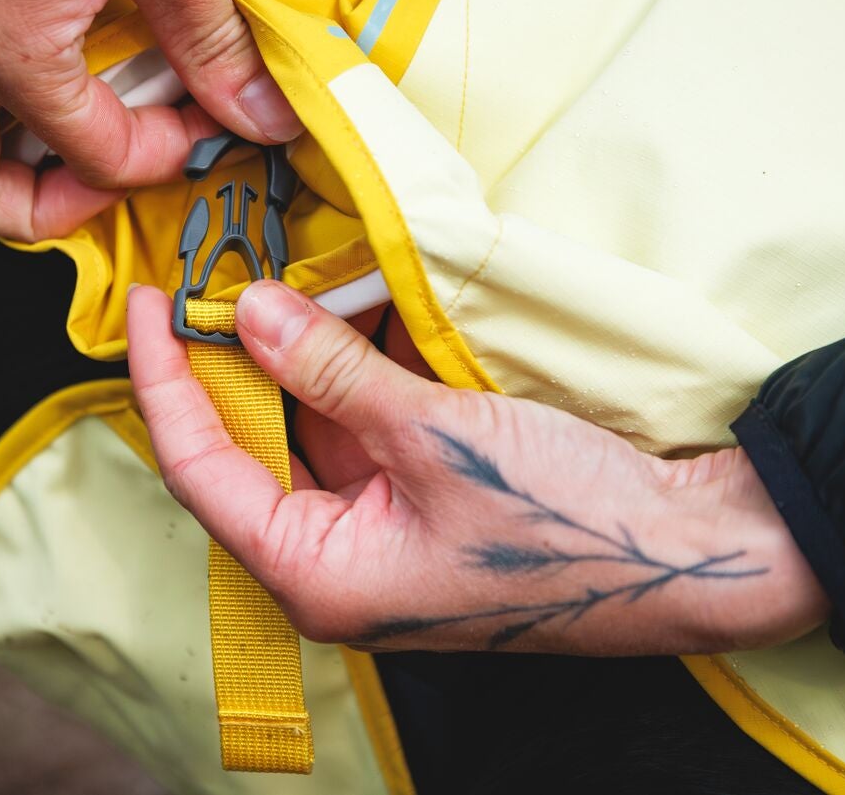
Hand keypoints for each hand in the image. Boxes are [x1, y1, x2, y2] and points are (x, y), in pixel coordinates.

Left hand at [127, 281, 827, 654]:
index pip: (200, 469)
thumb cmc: (569, 521)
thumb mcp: (436, 434)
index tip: (147, 303)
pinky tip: (357, 301)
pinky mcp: (424, 502)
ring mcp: (382, 533)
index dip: (163, 380)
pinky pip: (364, 428)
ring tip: (283, 268)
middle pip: (247, 448)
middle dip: (232, 357)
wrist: (696, 551)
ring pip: (307, 430)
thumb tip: (248, 311)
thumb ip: (333, 369)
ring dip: (300, 352)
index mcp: (318, 576)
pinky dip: (356, 367)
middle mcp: (337, 563)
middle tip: (212, 270)